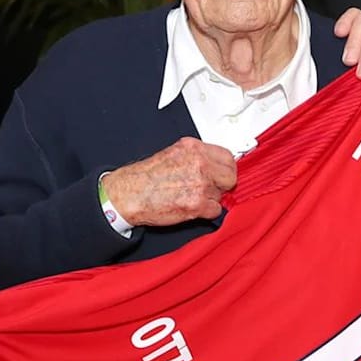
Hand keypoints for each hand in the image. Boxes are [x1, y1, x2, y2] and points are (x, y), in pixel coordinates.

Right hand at [102, 137, 236, 227]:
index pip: (227, 156)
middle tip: (211, 188)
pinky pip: (216, 211)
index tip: (222, 174)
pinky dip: (206, 212)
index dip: (225, 168)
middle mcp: (200, 163)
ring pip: (222, 194)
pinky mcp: (198, 204)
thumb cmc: (145, 176)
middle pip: (231, 176)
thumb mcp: (173, 153)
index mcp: (194, 148)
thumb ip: (197, 156)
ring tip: (192, 197)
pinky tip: (191, 207)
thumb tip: (214, 164)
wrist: (130, 194)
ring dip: (211, 198)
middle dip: (223, 184)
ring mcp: (201, 184)